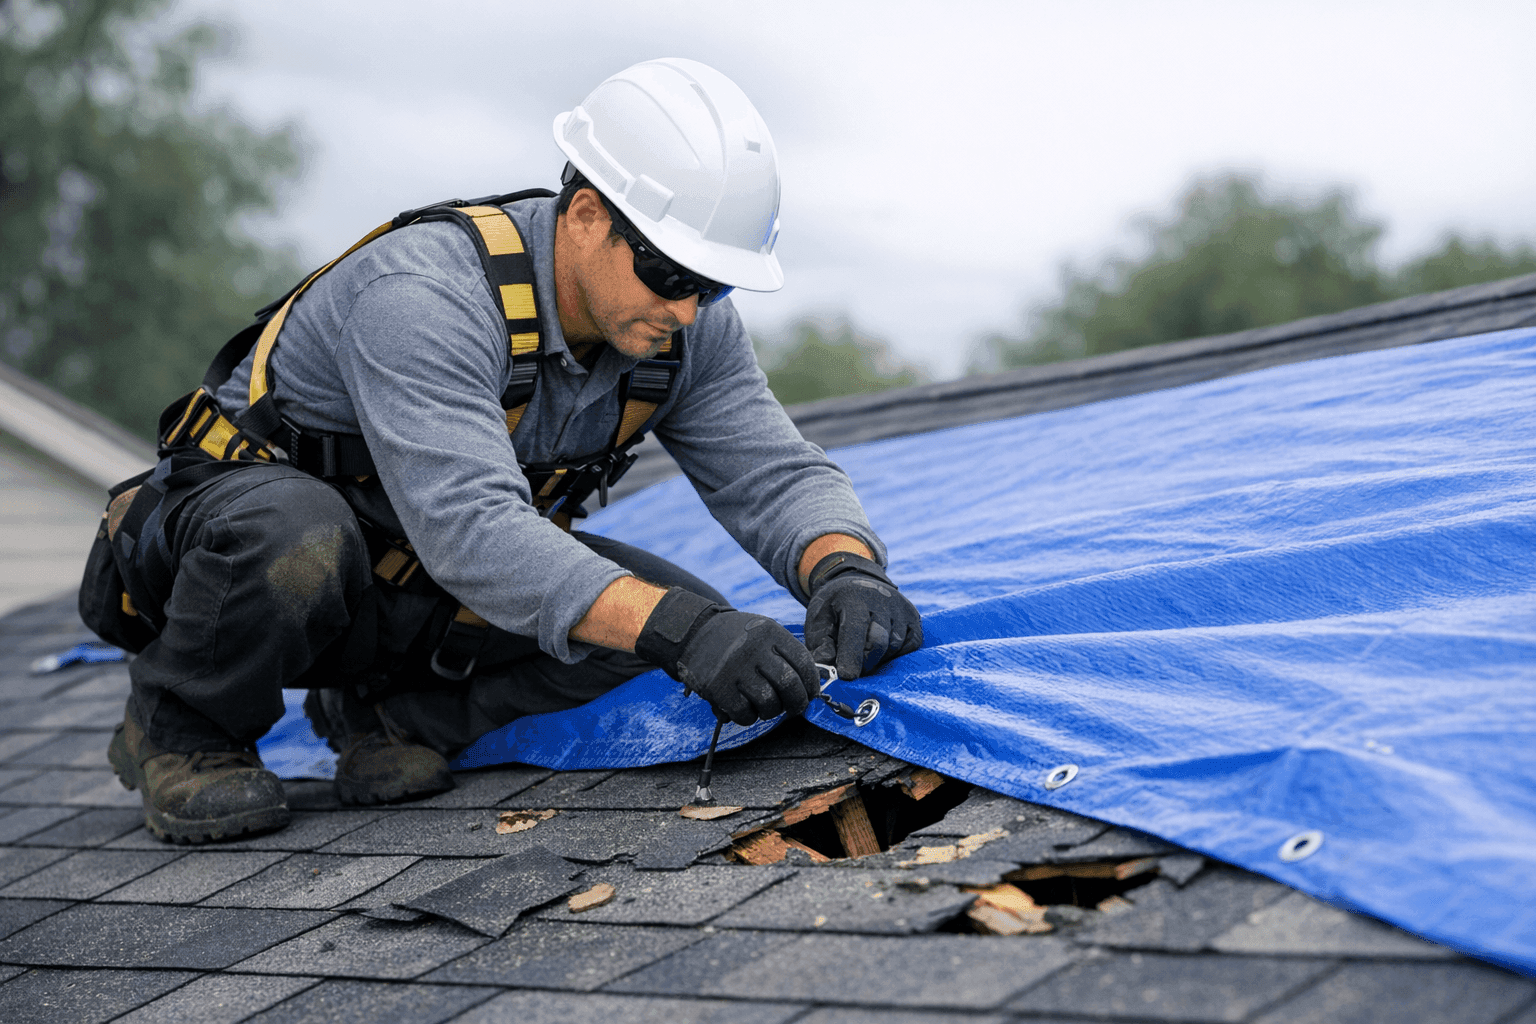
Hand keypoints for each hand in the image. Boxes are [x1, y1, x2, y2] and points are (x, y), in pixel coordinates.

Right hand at [636, 588, 820, 725]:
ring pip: (769, 703)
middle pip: (789, 685)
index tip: (810, 693)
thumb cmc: (735, 638)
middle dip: (797, 703)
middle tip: (793, 708)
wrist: (693, 632)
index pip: (803, 663)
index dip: (811, 683)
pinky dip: (749, 717)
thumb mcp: (761, 632)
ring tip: (765, 706)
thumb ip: (785, 654)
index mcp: (770, 632)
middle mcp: (753, 649)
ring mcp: (734, 668)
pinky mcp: (717, 687)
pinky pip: (745, 714)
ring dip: (771, 711)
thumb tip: (811, 687)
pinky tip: (744, 708)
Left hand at [804, 551, 922, 679]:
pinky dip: (897, 653)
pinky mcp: (913, 616)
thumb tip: (826, 673)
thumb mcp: (819, 620)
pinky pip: (910, 645)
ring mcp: (900, 608)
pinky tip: (883, 649)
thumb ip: (821, 646)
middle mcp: (881, 600)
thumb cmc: (834, 608)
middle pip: (878, 642)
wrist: (856, 582)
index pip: (855, 631)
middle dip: (864, 662)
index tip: (847, 676)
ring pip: (894, 646)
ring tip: (865, 654)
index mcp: (853, 599)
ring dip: (879, 658)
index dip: (851, 656)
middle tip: (854, 669)